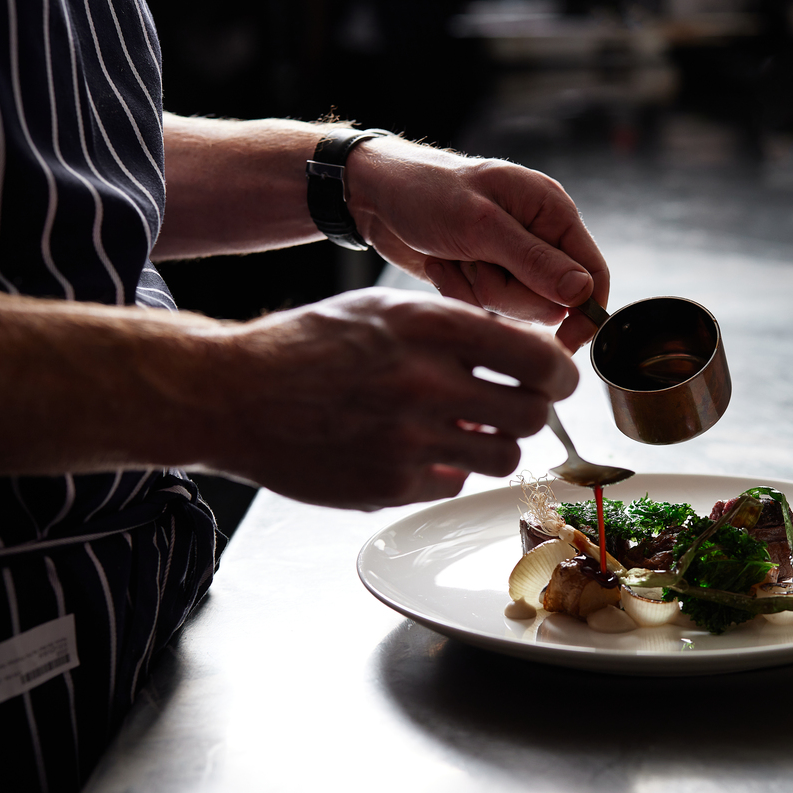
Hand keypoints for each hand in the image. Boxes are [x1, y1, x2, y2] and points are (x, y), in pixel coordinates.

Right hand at [204, 288, 578, 509]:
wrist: (233, 394)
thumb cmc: (310, 346)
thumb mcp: (384, 308)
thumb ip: (455, 326)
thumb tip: (524, 349)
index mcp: (430, 327)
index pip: (537, 358)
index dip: (559, 373)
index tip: (556, 379)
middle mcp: (424, 382)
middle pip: (532, 413)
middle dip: (530, 411)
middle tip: (513, 407)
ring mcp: (408, 439)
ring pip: (503, 455)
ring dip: (493, 444)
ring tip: (462, 430)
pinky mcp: (389, 485)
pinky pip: (452, 483)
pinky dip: (442, 470)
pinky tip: (409, 450)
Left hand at [344, 139, 609, 351]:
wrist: (376, 195)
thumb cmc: (426, 193)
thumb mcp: (480, 225)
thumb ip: (534, 260)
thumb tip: (582, 293)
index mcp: (551, 212)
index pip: (593, 272)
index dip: (586, 311)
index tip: (566, 342)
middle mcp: (538, 237)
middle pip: (551, 301)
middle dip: (508, 293)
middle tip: (475, 263)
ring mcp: (512, 260)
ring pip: (516, 309)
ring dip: (479, 291)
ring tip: (454, 258)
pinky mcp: (486, 277)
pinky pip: (487, 309)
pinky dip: (460, 292)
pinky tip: (443, 265)